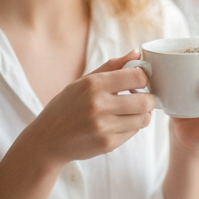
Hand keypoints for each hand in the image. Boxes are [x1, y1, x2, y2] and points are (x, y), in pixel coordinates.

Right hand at [30, 51, 154, 168]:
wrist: (49, 139)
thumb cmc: (67, 106)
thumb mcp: (84, 81)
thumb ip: (112, 67)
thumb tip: (137, 53)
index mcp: (94, 84)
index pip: (137, 77)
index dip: (144, 79)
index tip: (140, 82)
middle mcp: (99, 105)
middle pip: (146, 101)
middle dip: (149, 99)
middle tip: (143, 99)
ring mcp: (104, 127)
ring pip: (143, 119)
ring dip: (143, 115)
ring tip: (133, 112)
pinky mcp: (108, 144)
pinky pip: (133, 133)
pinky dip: (132, 127)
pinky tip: (120, 123)